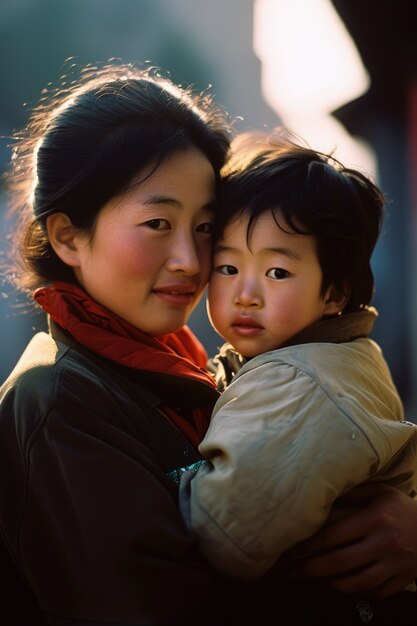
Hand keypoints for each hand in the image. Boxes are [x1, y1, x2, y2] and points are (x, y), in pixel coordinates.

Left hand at [292, 483, 416, 596]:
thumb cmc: (403, 507)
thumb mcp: (382, 492)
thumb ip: (354, 493)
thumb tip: (326, 495)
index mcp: (374, 520)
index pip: (335, 535)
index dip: (311, 545)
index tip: (294, 549)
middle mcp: (383, 544)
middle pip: (341, 562)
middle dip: (314, 569)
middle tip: (295, 571)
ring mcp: (394, 565)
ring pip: (357, 582)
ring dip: (332, 584)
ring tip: (315, 580)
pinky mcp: (402, 579)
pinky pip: (375, 592)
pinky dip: (357, 592)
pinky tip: (343, 587)